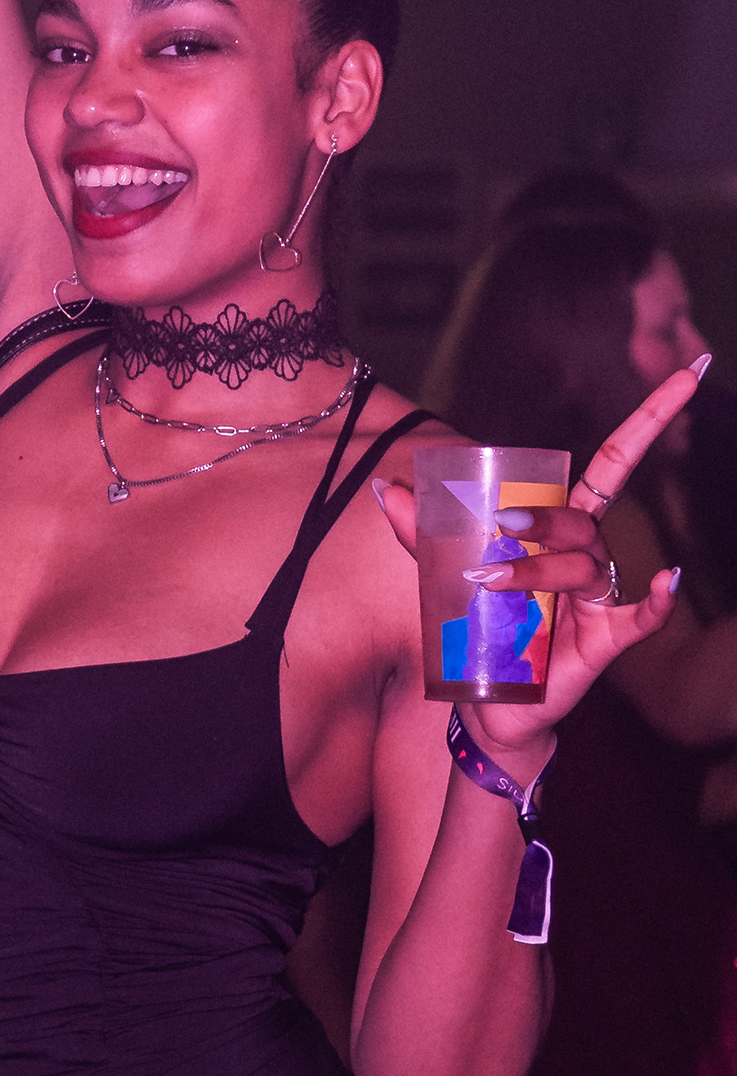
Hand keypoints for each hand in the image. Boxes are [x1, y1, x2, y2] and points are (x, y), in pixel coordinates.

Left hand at [376, 360, 703, 766]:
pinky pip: (642, 616)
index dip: (649, 419)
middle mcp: (590, 555)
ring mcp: (601, 598)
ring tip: (487, 583)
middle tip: (495, 531)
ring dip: (539, 569)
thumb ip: (422, 535)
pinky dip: (658, 599)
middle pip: (583, 519)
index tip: (690, 369)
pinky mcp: (607, 640)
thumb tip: (385, 488)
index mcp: (564, 528)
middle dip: (544, 519)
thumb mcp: (448, 577)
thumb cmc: (482, 630)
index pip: (611, 463)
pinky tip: (666, 581)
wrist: (491, 706)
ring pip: (584, 565)